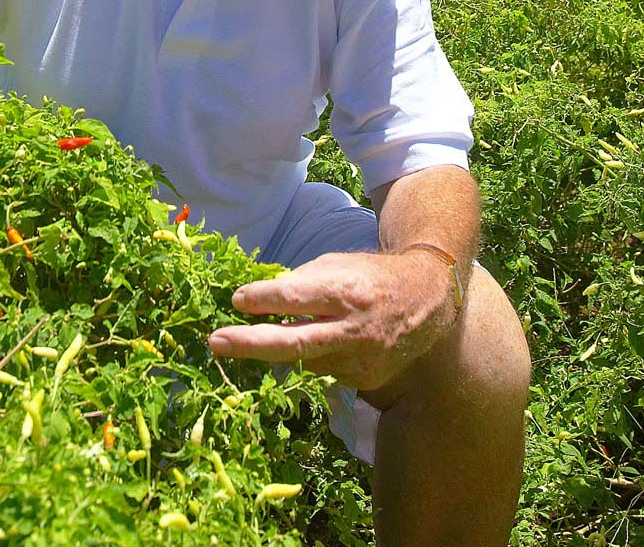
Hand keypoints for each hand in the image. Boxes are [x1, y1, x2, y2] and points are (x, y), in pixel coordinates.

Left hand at [207, 249, 457, 394]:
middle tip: (216, 341)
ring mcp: (361, 360)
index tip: (237, 299)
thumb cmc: (372, 276)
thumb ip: (301, 282)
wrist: (427, 302)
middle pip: (294, 343)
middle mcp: (354, 329)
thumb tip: (260, 297)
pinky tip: (330, 340)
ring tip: (291, 329)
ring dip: (287, 346)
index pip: (296, 297)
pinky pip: (324, 369)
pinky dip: (316, 355)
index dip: (262, 299)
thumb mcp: (338, 265)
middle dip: (250, 344)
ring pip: (305, 359)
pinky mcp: (365, 380)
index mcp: (347, 292)